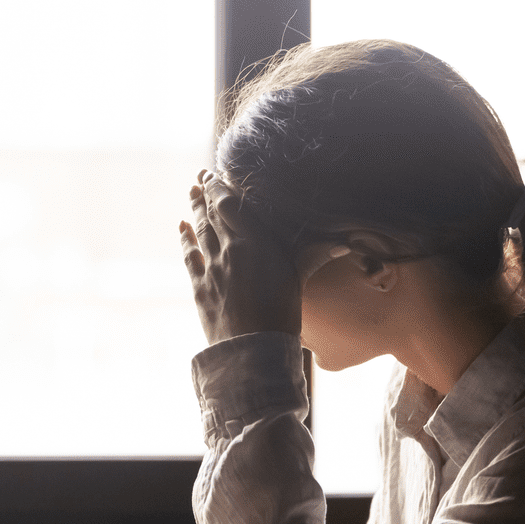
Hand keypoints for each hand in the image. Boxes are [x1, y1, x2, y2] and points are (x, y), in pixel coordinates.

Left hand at [178, 170, 301, 343]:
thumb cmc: (282, 315)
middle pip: (213, 214)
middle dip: (206, 193)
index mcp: (254, 244)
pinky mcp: (199, 287)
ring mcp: (211, 268)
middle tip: (201, 176)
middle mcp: (229, 250)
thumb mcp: (297, 280)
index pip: (231, 206)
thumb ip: (312, 256)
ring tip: (192, 192)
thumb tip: (341, 244)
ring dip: (195, 210)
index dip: (220, 188)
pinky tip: (182, 225)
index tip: (215, 173)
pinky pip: (189, 255)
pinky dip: (185, 238)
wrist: (252, 350)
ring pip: (200, 231)